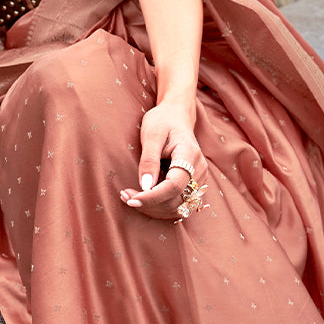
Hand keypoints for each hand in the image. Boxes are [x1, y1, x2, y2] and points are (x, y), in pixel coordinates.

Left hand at [119, 101, 205, 220]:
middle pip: (176, 200)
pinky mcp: (192, 185)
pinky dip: (158, 205)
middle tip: (124, 196)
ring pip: (177, 207)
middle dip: (149, 204)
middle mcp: (199, 170)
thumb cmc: (162, 121)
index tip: (131, 199)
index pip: (174, 186)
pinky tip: (141, 197)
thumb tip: (145, 186)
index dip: (153, 197)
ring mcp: (198, 179)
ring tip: (129, 196)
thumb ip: (149, 160)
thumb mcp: (151, 135)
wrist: (176, 116)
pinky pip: (177, 203)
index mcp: (190, 155)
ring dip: (152, 208)